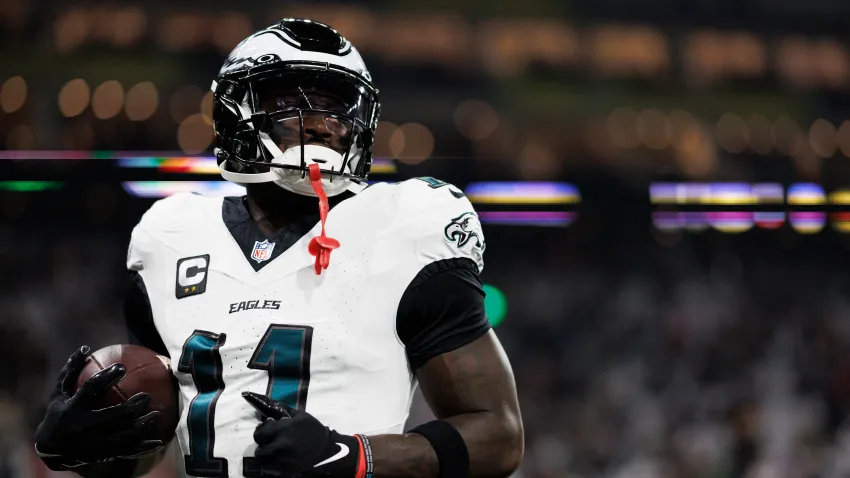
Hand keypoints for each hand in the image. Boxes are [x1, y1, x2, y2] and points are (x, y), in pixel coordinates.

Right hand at [34, 346, 162, 469]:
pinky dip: (142, 447)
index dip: (106, 378)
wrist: (51, 450)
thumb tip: (85, 348)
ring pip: (122, 436)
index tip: (122, 367)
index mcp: (72, 409)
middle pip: (111, 416)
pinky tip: (159, 440)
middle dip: (131, 407)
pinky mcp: (101, 455)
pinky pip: (126, 451)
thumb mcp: (58, 392)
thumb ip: (71, 371)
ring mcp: (92, 444)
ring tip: (157, 415)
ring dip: (141, 426)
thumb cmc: (58, 413)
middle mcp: (83, 427)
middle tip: (146, 396)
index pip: (90, 390)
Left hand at [243, 391, 365, 477]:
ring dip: (266, 457)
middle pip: (259, 450)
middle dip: (263, 445)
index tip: (266, 431)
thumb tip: (269, 404)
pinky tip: (277, 461)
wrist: (326, 449)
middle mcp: (280, 446)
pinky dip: (270, 467)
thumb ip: (283, 410)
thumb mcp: (300, 416)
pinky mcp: (285, 471)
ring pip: (263, 461)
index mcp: (283, 430)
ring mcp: (282, 461)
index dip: (261, 432)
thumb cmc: (313, 430)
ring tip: (273, 453)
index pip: (259, 434)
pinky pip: (268, 471)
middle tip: (269, 443)